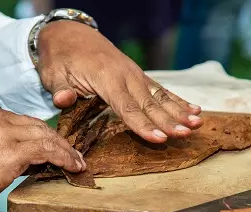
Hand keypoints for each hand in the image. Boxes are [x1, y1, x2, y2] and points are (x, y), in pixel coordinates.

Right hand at [0, 101, 84, 211]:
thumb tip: (22, 159)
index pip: (21, 121)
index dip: (40, 135)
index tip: (51, 147)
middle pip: (37, 125)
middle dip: (57, 141)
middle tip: (72, 155)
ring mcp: (4, 132)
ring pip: (46, 137)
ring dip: (65, 151)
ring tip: (77, 163)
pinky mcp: (12, 152)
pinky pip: (48, 151)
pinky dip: (64, 158)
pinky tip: (73, 167)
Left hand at [37, 21, 202, 143]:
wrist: (69, 35)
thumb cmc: (60, 58)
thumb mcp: (52, 73)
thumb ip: (60, 89)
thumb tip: (63, 99)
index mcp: (105, 77)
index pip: (127, 107)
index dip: (143, 125)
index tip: (160, 138)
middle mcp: (125, 75)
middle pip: (149, 104)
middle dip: (169, 120)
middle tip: (186, 133)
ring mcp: (135, 74)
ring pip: (160, 96)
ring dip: (180, 111)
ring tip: (198, 123)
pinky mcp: (138, 76)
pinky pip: (161, 90)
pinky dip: (178, 100)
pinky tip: (194, 110)